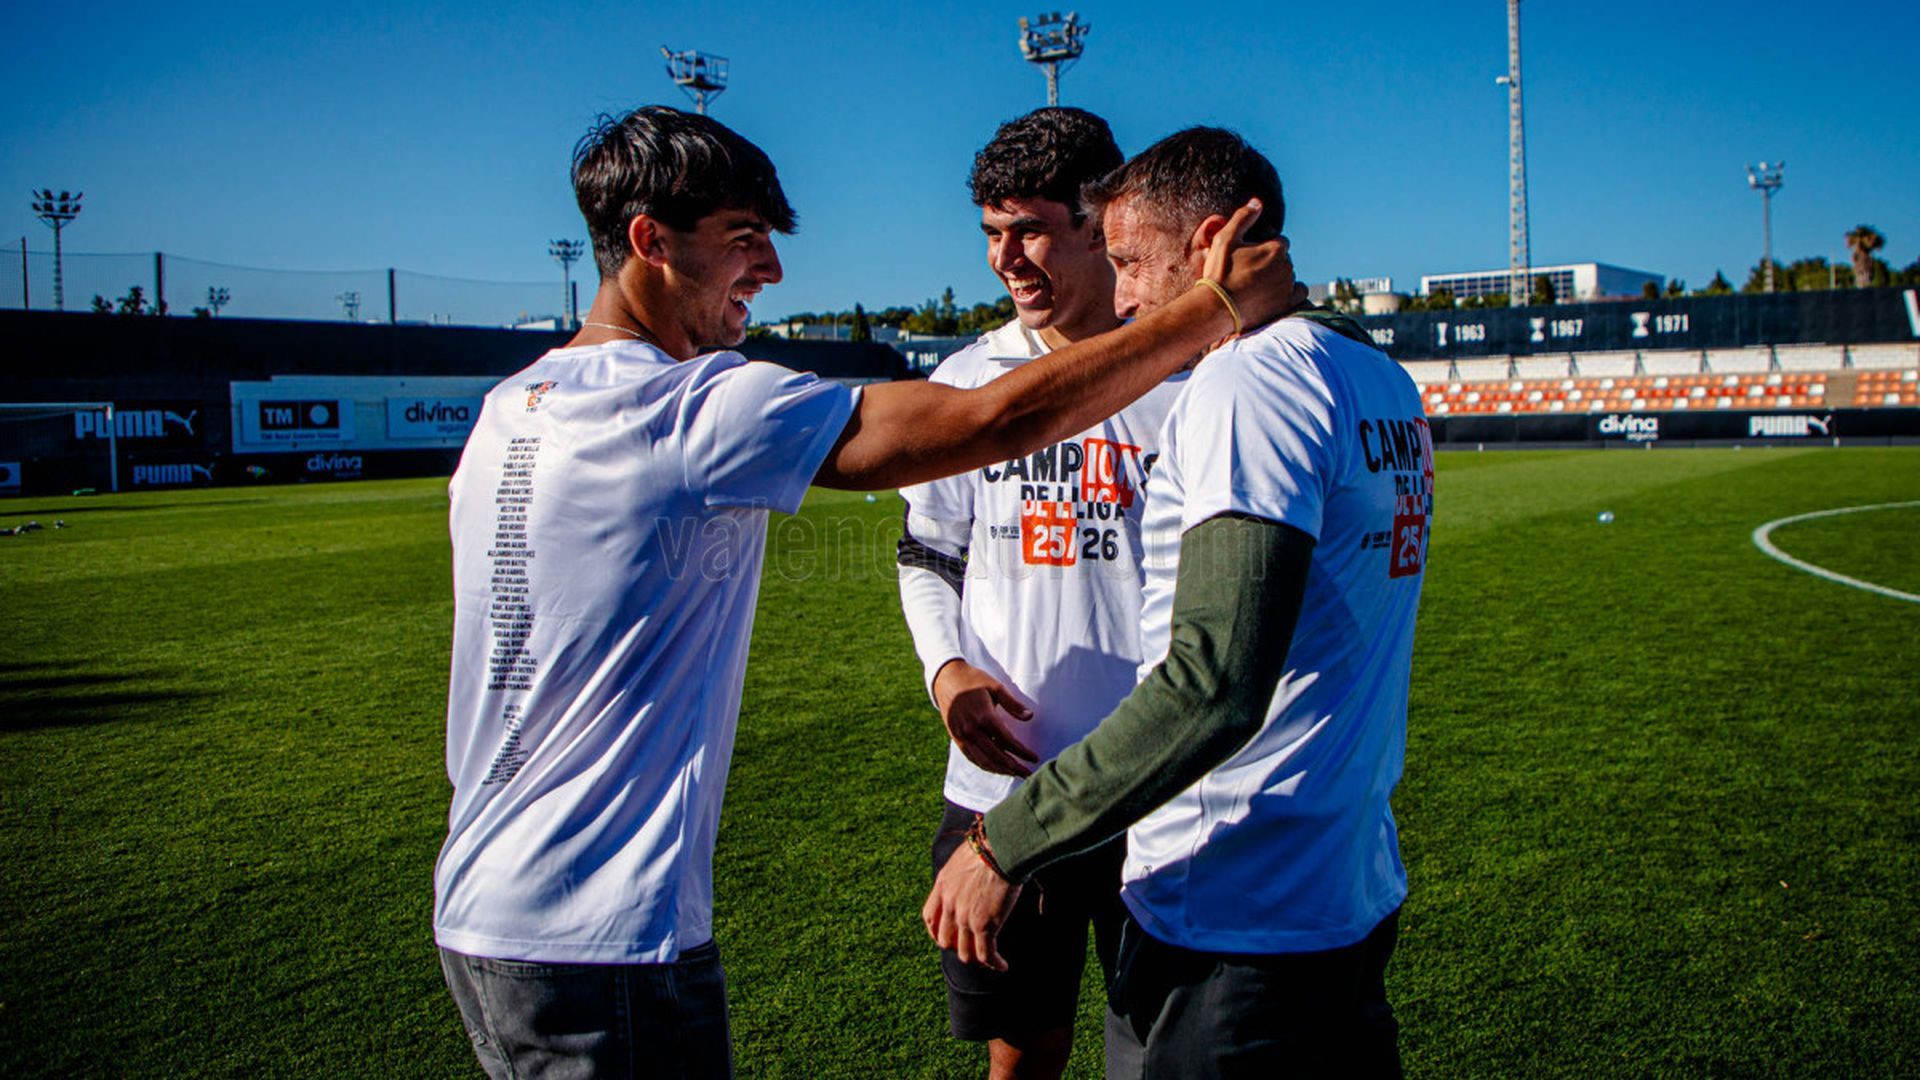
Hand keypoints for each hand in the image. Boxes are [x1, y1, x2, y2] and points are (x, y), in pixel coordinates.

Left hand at [923, 835, 1022, 970]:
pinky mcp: (985, 925)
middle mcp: (950, 904)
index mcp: (942, 886)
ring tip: (989, 961)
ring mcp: (965, 917)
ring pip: (965, 952)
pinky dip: (994, 963)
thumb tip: (972, 877)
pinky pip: (986, 954)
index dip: (936, 932)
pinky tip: (1002, 966)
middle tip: (971, 949)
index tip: (945, 938)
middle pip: (945, 940)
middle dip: (957, 948)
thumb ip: (961, 874)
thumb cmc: (990, 845)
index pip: (930, 917)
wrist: (1002, 847)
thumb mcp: (964, 858)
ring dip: (977, 960)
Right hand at [932, 660, 1037, 776]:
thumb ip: (1013, 704)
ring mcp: (962, 736)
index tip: (1034, 758)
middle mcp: (972, 730)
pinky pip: (972, 757)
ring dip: (1001, 770)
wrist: (946, 679)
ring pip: (984, 760)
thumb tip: (1030, 717)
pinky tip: (996, 768)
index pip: (1008, 741)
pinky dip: (985, 765)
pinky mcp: (956, 738)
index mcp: (985, 717)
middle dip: (1014, 767)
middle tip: (1028, 774)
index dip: (1022, 752)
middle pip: (997, 756)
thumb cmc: (973, 680)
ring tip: (1014, 773)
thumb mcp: (995, 687)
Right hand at [1204, 198, 1299, 329]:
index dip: (1264, 247)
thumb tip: (1257, 202)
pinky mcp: (1286, 304)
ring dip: (1279, 276)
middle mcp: (1287, 265)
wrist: (1216, 308)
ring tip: (1259, 285)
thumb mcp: (1225, 239)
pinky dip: (1293, 290)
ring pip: (1290, 274)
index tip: (1250, 257)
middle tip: (1251, 272)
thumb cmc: (1219, 273)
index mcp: (1275, 248)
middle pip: (1284, 258)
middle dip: (1272, 262)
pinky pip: (1301, 292)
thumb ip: (1243, 217)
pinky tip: (1279, 292)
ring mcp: (1288, 286)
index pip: (1279, 241)